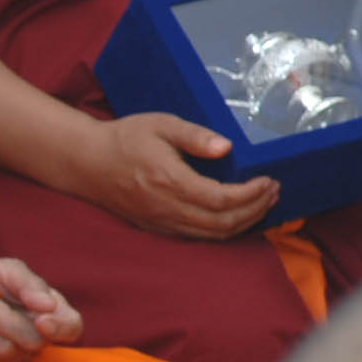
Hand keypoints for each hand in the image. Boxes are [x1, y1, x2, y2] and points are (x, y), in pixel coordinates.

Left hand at [0, 252, 82, 361]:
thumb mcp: (8, 270)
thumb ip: (30, 283)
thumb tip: (49, 305)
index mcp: (49, 311)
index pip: (71, 327)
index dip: (60, 328)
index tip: (41, 320)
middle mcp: (35, 338)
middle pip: (34, 342)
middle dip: (5, 321)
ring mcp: (12, 357)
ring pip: (3, 353)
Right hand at [73, 110, 280, 239]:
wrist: (87, 163)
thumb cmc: (126, 138)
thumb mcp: (161, 125)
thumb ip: (195, 136)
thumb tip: (226, 148)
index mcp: (170, 181)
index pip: (222, 200)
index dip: (252, 195)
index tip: (270, 180)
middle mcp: (168, 208)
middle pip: (223, 223)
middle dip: (256, 210)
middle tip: (274, 191)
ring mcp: (162, 221)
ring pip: (213, 235)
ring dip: (244, 222)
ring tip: (264, 203)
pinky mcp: (158, 227)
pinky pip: (198, 236)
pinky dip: (224, 230)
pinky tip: (238, 215)